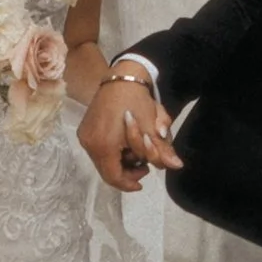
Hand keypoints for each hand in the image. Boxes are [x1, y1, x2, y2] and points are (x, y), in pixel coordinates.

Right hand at [79, 77, 180, 191]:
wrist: (121, 77)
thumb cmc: (138, 102)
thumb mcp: (152, 127)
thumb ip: (162, 150)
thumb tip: (177, 166)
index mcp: (103, 146)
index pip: (114, 177)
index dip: (129, 184)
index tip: (143, 181)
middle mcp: (89, 144)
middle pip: (107, 171)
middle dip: (127, 172)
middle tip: (144, 165)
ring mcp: (84, 136)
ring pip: (103, 161)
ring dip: (120, 161)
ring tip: (135, 151)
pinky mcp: (84, 130)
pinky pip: (98, 150)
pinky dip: (112, 152)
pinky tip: (124, 143)